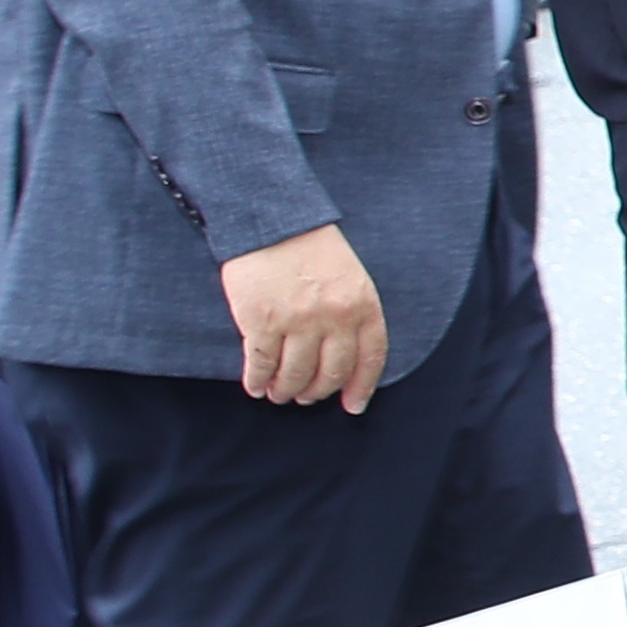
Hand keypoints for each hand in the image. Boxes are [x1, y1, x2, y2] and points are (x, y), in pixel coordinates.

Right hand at [222, 223, 385, 411]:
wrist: (271, 220)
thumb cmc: (311, 248)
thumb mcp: (350, 277)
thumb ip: (351, 313)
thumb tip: (345, 356)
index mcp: (363, 304)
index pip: (370, 358)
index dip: (362, 387)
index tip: (353, 406)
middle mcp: (335, 318)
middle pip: (331, 373)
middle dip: (317, 391)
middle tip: (305, 397)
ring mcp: (298, 322)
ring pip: (295, 375)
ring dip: (286, 390)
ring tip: (279, 393)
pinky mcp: (262, 323)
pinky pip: (262, 365)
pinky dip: (258, 381)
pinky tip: (256, 386)